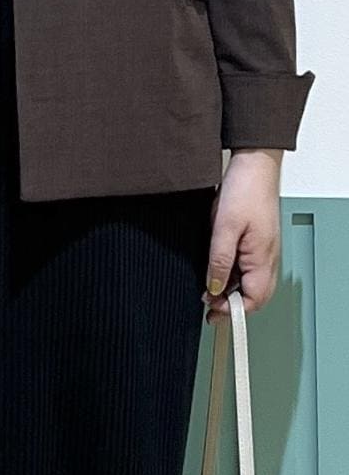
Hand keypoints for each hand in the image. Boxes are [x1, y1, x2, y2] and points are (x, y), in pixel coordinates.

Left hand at [202, 148, 282, 324]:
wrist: (254, 163)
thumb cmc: (245, 189)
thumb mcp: (224, 227)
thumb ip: (218, 260)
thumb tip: (213, 288)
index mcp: (262, 258)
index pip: (253, 299)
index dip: (233, 310)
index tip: (212, 311)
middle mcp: (267, 257)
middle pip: (254, 294)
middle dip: (231, 303)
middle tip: (207, 305)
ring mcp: (262, 248)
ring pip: (249, 280)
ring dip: (229, 287)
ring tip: (206, 288)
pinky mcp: (256, 239)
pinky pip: (246, 264)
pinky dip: (231, 272)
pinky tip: (214, 267)